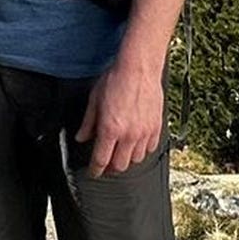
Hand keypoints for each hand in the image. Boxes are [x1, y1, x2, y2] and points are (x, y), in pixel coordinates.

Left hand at [77, 52, 164, 175]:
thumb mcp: (94, 100)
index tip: (93, 172)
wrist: (139, 67)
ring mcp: (144, 132)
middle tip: (105, 163)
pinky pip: (150, 148)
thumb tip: (82, 136)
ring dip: (126, 159)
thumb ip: (88, 123)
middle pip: (119, 166)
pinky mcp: (156, 127)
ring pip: (135, 160)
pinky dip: (142, 150)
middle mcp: (128, 134)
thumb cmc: (117, 79)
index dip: (95, 170)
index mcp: (110, 129)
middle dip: (110, 168)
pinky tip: (136, 143)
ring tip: (120, 152)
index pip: (101, 160)